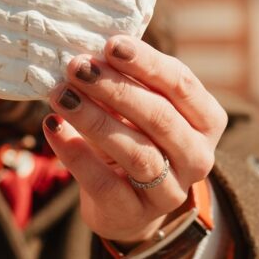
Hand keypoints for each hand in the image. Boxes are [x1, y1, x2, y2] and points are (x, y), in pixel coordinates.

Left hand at [43, 35, 226, 243]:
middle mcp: (196, 156)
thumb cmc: (134, 134)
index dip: (146, 62)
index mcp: (205, 119)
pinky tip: (52, 126)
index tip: (112, 44)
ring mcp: (170, 190)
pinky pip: (104, 183)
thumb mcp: (139, 105)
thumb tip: (88, 52)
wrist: (127, 202)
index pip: (181, 84)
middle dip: (115, 87)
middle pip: (159, 117)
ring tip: (61, 94)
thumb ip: (124, 79)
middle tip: (78, 66)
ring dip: (93, 118)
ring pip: (135, 152)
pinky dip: (75, 153)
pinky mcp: (135, 214)